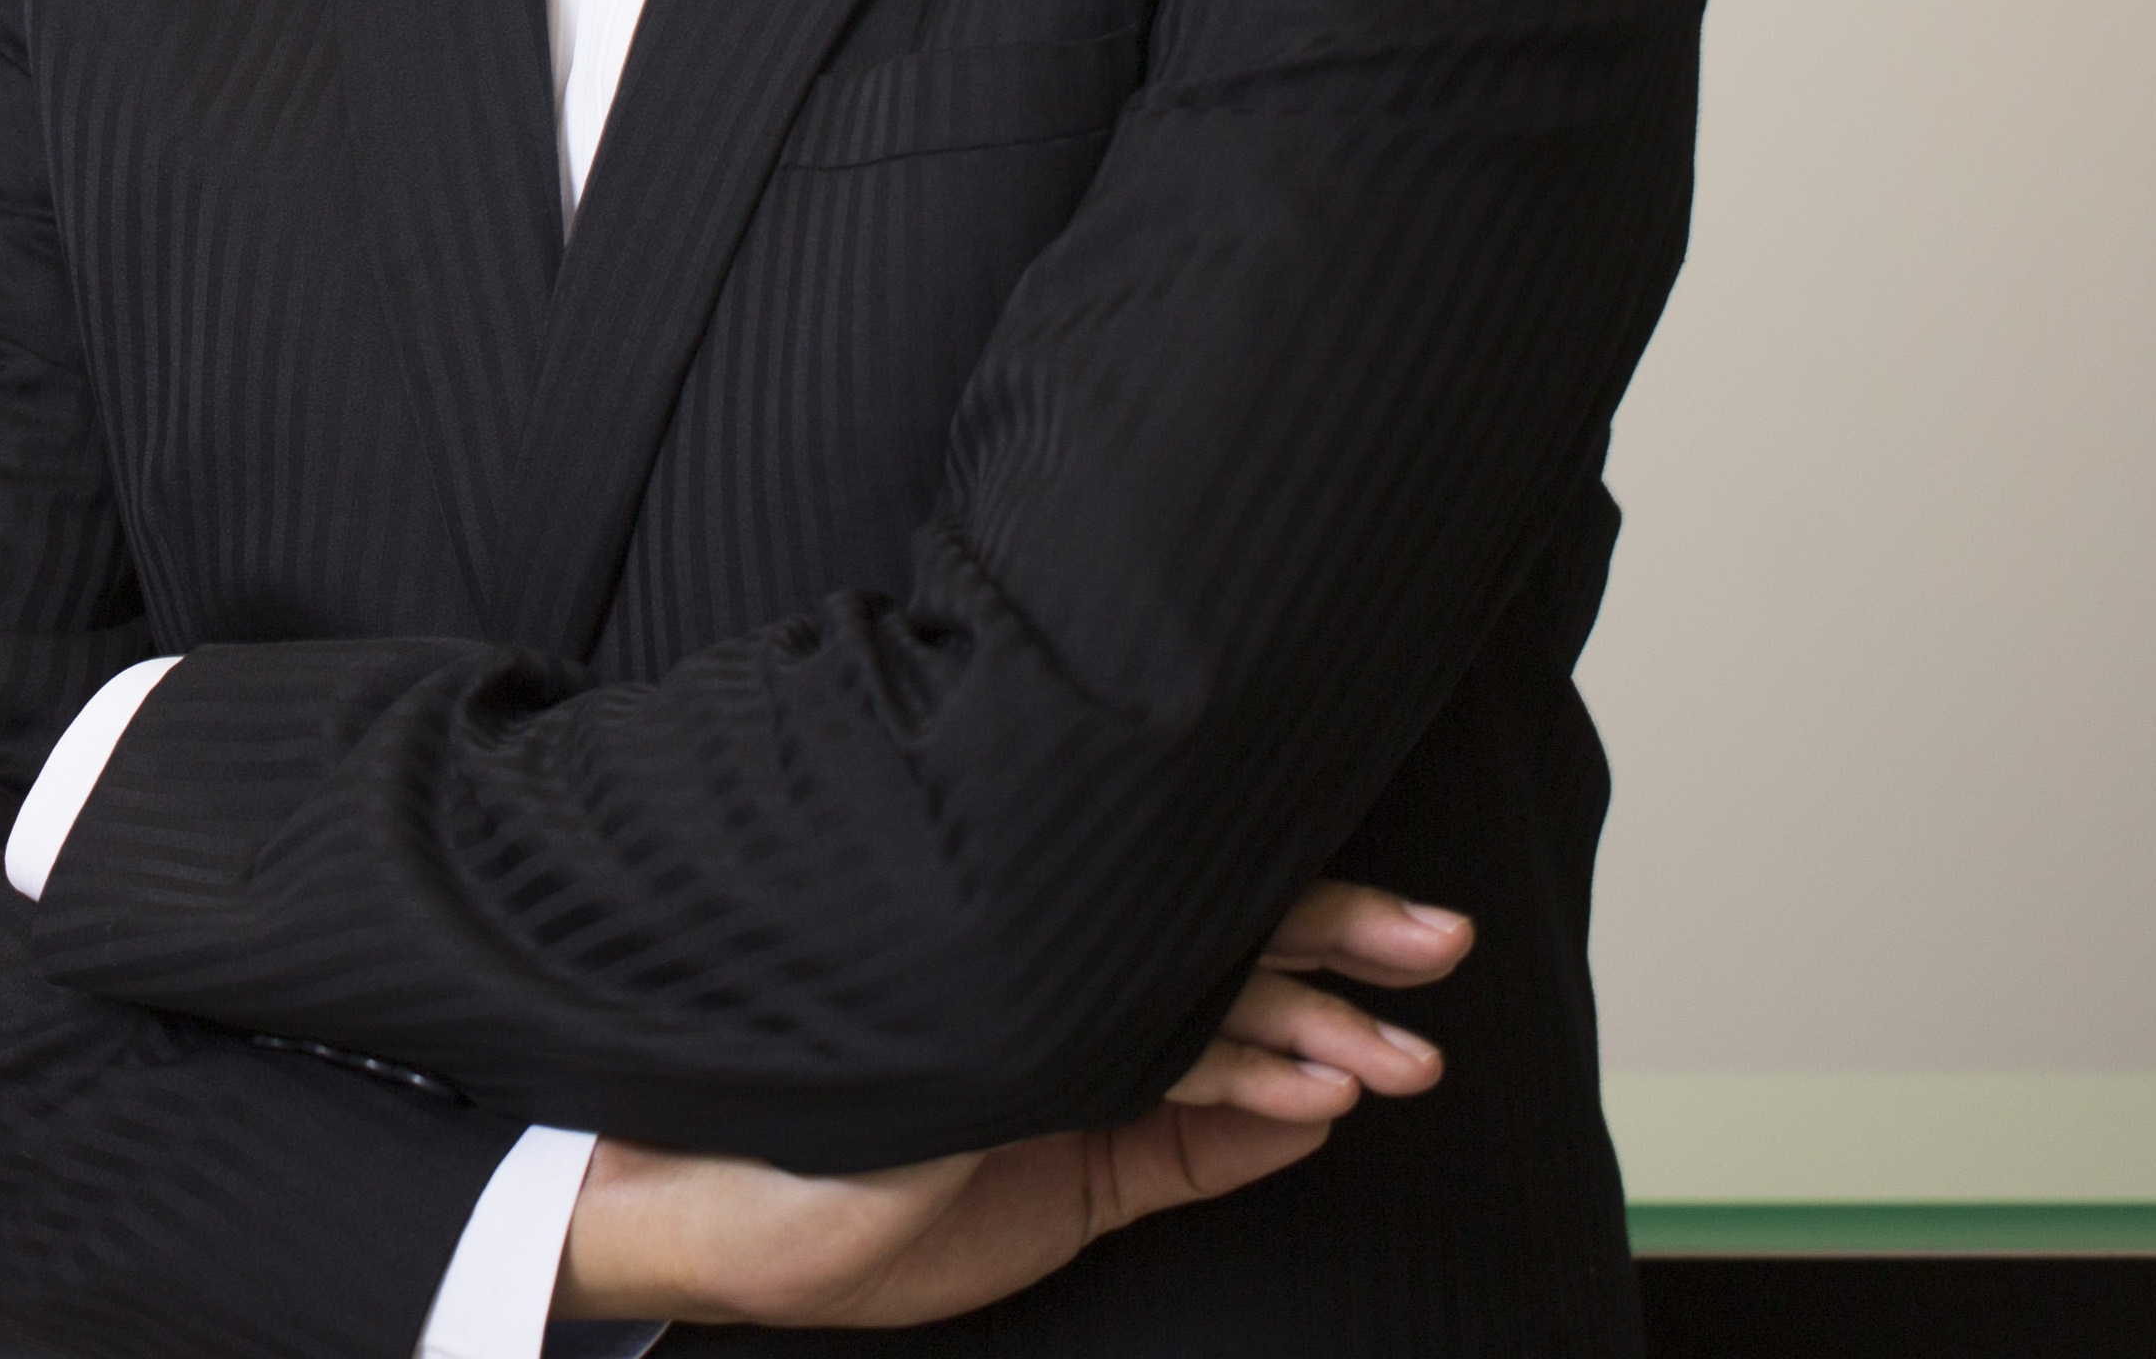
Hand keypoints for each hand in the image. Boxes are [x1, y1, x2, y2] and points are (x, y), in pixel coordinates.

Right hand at [550, 882, 1472, 1327]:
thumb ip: (1179, 1152)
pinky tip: (1315, 1094)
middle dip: (1345, 938)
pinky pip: (1137, 1052)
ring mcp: (1017, 1007)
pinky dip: (1236, 1071)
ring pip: (1192, 987)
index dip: (1320, 938)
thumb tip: (1311, 1120)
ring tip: (1406, 1053)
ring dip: (1313, 1020)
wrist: (706, 1217)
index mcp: (1065, 1006)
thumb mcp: (1058, 1198)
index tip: (1421, 948)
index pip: (1211, 948)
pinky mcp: (984, 1049)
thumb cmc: (858, 1207)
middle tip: (1449, 940)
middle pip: (1217, 937)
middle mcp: (1051, 986)